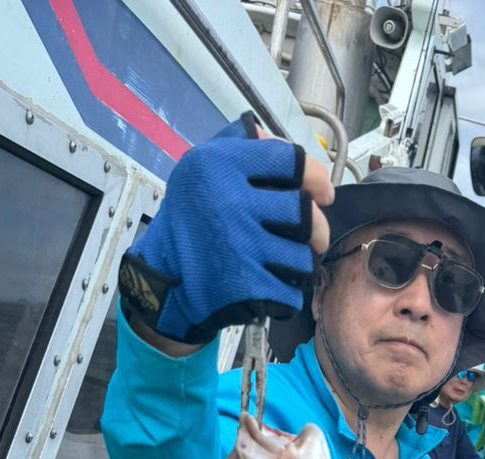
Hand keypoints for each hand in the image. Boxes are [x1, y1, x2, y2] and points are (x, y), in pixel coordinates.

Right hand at [118, 112, 333, 343]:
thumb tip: (278, 140)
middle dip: (316, 229)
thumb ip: (242, 149)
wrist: (161, 280)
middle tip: (314, 237)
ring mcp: (238, 244)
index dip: (316, 176)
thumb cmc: (190, 223)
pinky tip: (270, 289)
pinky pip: (290, 290)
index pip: (290, 160)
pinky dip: (286, 294)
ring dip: (298, 263)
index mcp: (219, 164)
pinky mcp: (244, 283)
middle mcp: (229, 200)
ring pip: (302, 255)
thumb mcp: (202, 170)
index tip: (323, 193)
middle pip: (304, 212)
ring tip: (281, 264)